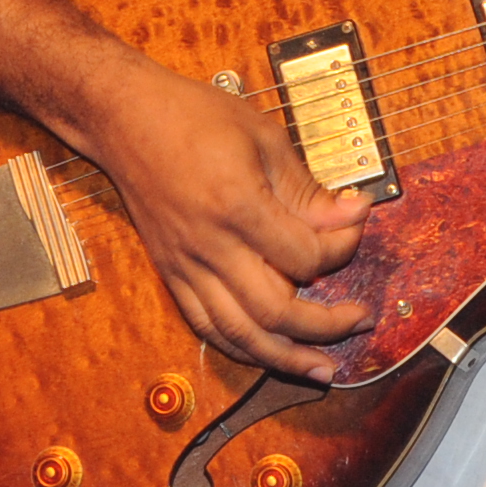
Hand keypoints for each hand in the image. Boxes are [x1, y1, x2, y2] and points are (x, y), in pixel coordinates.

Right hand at [84, 62, 373, 380]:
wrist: (125, 119)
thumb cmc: (193, 117)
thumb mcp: (263, 137)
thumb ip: (306, 188)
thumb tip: (352, 215)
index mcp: (237, 205)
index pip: (305, 256)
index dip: (342, 248)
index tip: (355, 224)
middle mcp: (210, 245)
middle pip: (276, 310)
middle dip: (326, 325)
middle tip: (360, 319)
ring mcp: (186, 265)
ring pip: (240, 333)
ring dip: (286, 358)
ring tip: (322, 369)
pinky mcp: (171, 273)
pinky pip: (207, 327)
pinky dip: (242, 348)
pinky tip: (269, 354)